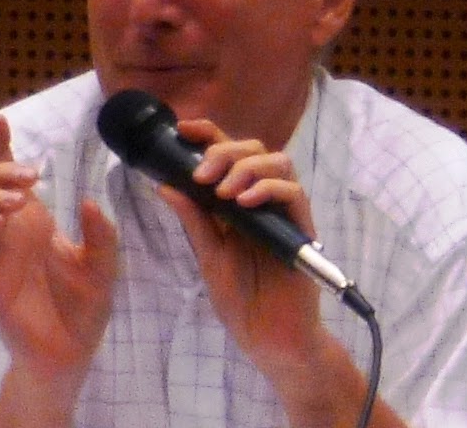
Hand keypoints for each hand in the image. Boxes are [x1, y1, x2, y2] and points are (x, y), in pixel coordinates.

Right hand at [0, 114, 117, 382]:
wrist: (72, 350)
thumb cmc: (85, 304)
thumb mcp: (105, 263)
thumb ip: (102, 232)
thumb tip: (91, 199)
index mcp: (34, 221)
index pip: (8, 178)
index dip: (0, 148)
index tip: (1, 121)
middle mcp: (10, 232)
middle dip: (0, 171)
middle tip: (33, 177)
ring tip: (19, 201)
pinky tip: (2, 224)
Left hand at [158, 118, 323, 379]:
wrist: (270, 339)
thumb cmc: (240, 298)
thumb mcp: (208, 256)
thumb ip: (193, 220)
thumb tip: (164, 185)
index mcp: (234, 200)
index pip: (225, 154)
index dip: (207, 133)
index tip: (183, 127)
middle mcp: (260, 198)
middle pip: (252, 148)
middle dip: (224, 151)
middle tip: (202, 175)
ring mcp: (283, 211)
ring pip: (278, 161)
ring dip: (247, 167)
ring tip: (224, 191)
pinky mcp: (302, 227)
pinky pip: (294, 193)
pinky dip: (268, 189)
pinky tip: (245, 203)